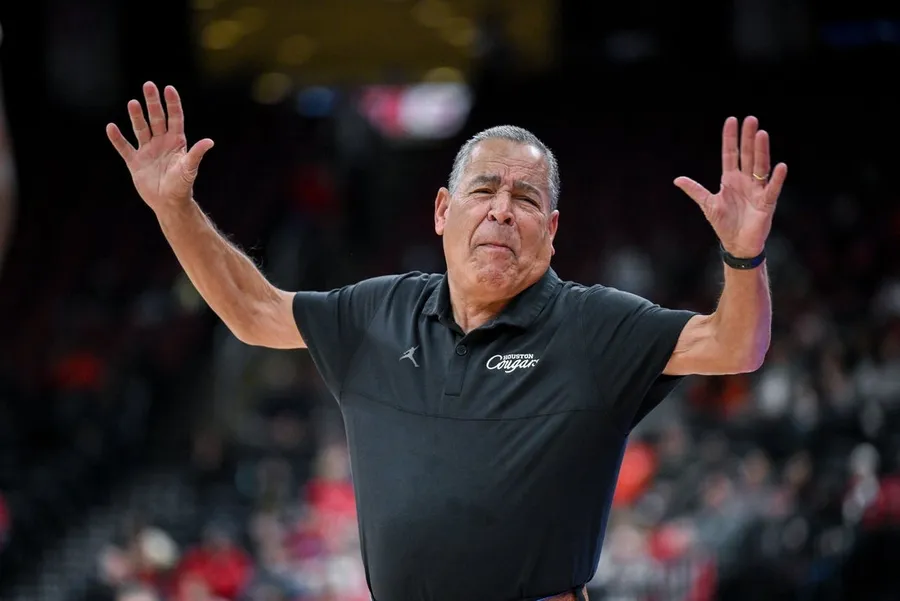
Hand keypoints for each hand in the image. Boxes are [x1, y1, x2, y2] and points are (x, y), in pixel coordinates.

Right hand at [106, 82, 213, 211]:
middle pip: (156, 118)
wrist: (168, 203)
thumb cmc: (182, 186)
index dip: (172, 104)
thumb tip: (209, 142)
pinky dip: (117, 139)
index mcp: (176, 142)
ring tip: (132, 102)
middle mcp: (161, 143)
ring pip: (141, 129)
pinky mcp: (135, 162)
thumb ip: (196, 154)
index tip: (169, 89)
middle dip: (153, 102)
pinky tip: (111, 127)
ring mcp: (147, 151)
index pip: (175, 118)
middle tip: (148, 85)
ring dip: (136, 116)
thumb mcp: (189, 169)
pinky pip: (124, 147)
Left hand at [674, 116, 786, 257]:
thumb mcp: (708, 204)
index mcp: (730, 179)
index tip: (732, 120)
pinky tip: (780, 166)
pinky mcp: (766, 202)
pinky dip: (777, 178)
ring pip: (760, 166)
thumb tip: (677, 179)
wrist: (737, 244)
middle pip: (747, 155)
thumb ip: (695, 190)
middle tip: (751, 119)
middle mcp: (745, 180)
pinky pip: (772, 188)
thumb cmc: (724, 223)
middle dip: (748, 138)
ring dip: (761, 151)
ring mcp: (757, 189)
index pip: (730, 154)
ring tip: (762, 134)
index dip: (730, 138)